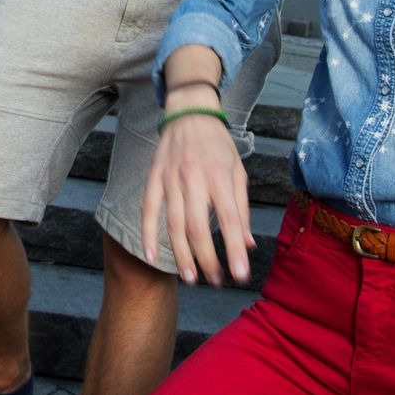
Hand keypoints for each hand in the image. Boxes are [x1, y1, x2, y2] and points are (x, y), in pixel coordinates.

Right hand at [140, 107, 253, 286]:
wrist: (190, 113)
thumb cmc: (218, 146)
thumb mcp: (238, 172)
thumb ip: (242, 209)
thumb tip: (247, 244)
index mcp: (220, 176)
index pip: (229, 219)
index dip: (234, 250)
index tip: (240, 275)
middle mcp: (194, 177)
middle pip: (198, 226)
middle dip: (207, 259)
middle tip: (215, 282)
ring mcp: (171, 178)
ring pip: (173, 223)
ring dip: (181, 255)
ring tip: (191, 278)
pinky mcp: (154, 178)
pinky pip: (148, 210)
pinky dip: (148, 235)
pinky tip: (152, 257)